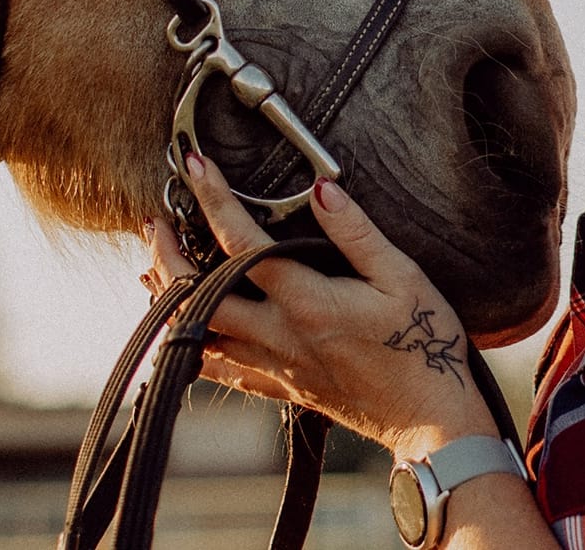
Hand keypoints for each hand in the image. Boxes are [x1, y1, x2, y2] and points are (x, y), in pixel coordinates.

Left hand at [144, 153, 498, 461]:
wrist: (430, 419)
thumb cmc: (423, 344)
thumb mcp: (402, 277)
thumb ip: (356, 232)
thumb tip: (320, 188)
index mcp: (307, 302)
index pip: (242, 245)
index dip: (213, 199)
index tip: (195, 165)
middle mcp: (279, 336)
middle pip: (197, 298)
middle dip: (165, 258)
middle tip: (153, 226)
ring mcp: (275, 366)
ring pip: (199, 337)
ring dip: (170, 302)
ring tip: (153, 269)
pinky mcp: (280, 387)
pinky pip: (220, 369)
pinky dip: (194, 344)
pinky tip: (187, 327)